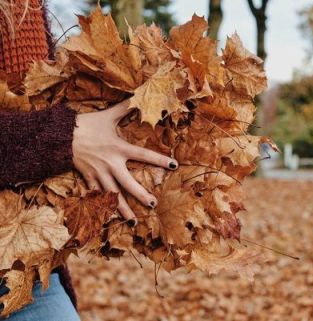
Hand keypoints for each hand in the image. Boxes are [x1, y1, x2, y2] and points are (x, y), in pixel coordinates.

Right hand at [72, 99, 177, 222]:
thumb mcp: (107, 115)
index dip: (160, 160)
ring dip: (123, 209)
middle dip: (141, 195)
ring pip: (112, 195)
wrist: (60, 135)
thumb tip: (139, 95)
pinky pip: (96, 195)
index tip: (175, 165)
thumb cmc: (87, 124)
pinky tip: (109, 218)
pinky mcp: (88, 179)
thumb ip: (125, 107)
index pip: (143, 154)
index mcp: (118, 148)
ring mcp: (99, 174)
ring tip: (134, 222)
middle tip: (153, 205)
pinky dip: (102, 206)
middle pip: (128, 183)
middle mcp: (110, 164)